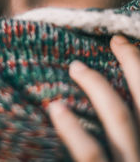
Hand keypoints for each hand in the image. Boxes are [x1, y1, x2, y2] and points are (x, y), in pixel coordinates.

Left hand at [48, 35, 139, 161]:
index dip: (138, 64)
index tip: (122, 42)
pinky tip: (57, 109)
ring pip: (118, 117)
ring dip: (98, 85)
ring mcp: (127, 161)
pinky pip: (90, 152)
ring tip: (76, 67)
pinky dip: (73, 129)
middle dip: (132, 63)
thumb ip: (120, 124)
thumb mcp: (126, 148)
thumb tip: (106, 93)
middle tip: (114, 41)